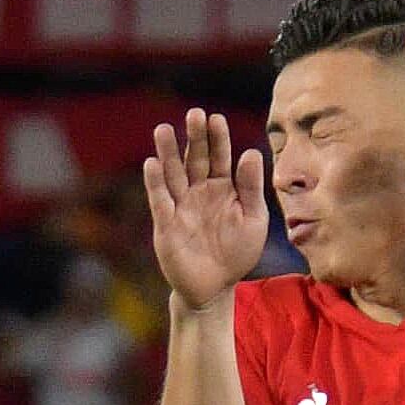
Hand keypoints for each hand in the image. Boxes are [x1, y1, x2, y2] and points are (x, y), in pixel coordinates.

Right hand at [144, 111, 268, 310]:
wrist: (214, 289)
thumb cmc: (236, 254)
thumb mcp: (253, 221)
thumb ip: (252, 189)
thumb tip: (251, 152)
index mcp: (223, 187)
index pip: (219, 156)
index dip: (217, 138)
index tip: (216, 118)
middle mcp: (199, 191)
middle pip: (195, 158)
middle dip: (194, 137)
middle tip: (194, 115)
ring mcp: (180, 206)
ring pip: (173, 174)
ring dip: (167, 153)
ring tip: (163, 129)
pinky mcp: (166, 225)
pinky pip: (160, 201)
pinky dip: (155, 183)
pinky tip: (152, 164)